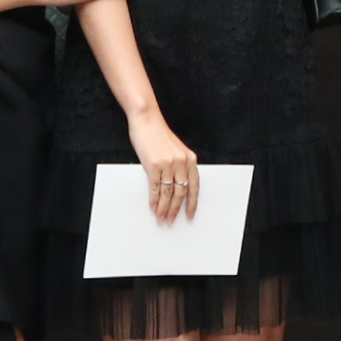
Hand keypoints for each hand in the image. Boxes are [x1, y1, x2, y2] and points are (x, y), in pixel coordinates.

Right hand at [128, 105, 201, 220]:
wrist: (146, 120)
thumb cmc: (159, 134)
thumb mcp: (176, 150)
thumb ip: (179, 165)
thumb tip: (177, 186)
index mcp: (190, 159)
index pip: (194, 186)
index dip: (192, 203)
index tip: (190, 215)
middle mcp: (181, 162)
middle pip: (181, 193)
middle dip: (176, 209)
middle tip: (172, 220)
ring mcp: (168, 164)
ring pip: (169, 193)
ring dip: (165, 208)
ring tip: (162, 218)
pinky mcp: (153, 165)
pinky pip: (156, 188)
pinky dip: (155, 200)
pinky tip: (154, 207)